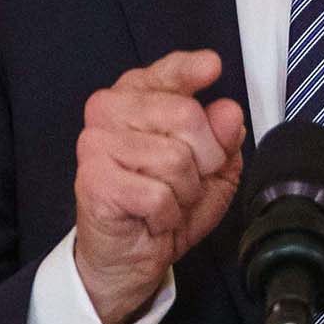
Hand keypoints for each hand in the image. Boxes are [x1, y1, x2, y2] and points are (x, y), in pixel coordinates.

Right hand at [72, 49, 248, 323]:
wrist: (128, 256)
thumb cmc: (163, 206)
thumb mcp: (210, 170)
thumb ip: (222, 138)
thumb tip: (229, 113)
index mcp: (136, 97)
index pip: (168, 71)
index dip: (192, 70)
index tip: (211, 67)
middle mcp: (109, 110)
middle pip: (186, 115)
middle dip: (204, 159)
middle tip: (187, 183)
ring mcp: (96, 143)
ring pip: (175, 159)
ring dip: (185, 193)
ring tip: (167, 202)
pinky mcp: (94, 180)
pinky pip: (158, 194)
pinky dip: (167, 215)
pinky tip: (152, 218)